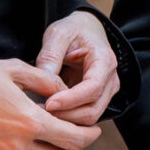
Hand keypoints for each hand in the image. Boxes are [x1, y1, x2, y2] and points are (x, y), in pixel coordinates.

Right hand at [0, 58, 100, 149]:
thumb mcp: (13, 68)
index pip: (72, 138)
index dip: (89, 135)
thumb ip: (45, 79)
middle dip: (77, 149)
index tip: (94, 130)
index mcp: (29, 119)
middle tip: (80, 136)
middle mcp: (19, 143)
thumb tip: (65, 90)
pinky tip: (34, 147)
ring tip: (57, 143)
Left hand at [36, 10, 119, 125]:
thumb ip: (51, 55)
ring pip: (89, 117)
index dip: (71, 100)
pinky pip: (84, 116)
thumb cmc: (74, 30)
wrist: (86, 30)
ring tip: (41, 113)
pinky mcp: (97, 100)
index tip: (48, 103)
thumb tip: (42, 80)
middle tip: (38, 111)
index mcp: (104, 60)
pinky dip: (67, 118)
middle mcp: (111, 80)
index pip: (93, 88)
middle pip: (93, 110)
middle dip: (66, 115)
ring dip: (66, 119)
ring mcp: (106, 92)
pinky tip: (48, 113)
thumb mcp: (59, 33)